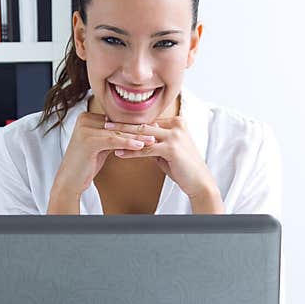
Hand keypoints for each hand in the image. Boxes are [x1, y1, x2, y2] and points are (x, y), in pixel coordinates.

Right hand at [49, 112, 156, 208]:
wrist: (69, 180)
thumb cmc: (85, 164)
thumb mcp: (101, 146)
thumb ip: (113, 136)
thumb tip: (133, 131)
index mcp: (87, 118)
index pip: (116, 120)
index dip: (134, 124)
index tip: (151, 126)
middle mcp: (85, 120)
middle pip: (118, 125)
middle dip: (138, 129)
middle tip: (156, 131)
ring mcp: (85, 129)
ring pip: (117, 132)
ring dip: (137, 136)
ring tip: (152, 139)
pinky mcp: (88, 140)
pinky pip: (113, 141)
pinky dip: (128, 143)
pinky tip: (140, 146)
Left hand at [105, 116, 219, 202]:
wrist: (199, 181)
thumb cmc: (183, 167)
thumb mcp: (168, 150)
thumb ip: (155, 142)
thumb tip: (138, 139)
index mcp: (176, 122)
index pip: (148, 121)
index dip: (130, 123)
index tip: (115, 123)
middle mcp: (176, 125)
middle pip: (144, 124)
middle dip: (123, 125)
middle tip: (105, 124)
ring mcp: (175, 136)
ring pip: (142, 134)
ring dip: (123, 136)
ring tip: (107, 137)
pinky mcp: (171, 149)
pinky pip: (146, 149)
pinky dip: (131, 152)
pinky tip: (119, 153)